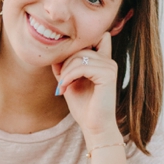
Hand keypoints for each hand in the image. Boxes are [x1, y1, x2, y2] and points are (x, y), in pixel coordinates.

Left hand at [53, 29, 121, 143]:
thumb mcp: (68, 81)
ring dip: (65, 72)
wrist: (94, 126)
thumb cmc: (83, 106)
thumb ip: (64, 66)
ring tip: (61, 87)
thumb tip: (53, 53)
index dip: (77, 44)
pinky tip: (64, 88)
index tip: (63, 65)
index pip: (95, 37)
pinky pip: (82, 67)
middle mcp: (108, 61)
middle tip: (60, 82)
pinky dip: (68, 77)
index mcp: (101, 61)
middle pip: (79, 48)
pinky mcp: (108, 74)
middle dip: (64, 63)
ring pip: (79, 57)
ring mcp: (110, 66)